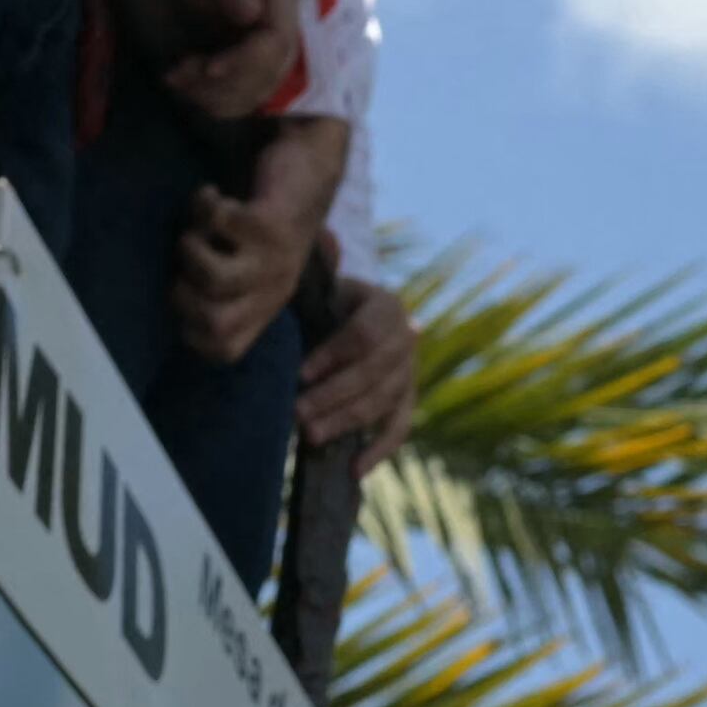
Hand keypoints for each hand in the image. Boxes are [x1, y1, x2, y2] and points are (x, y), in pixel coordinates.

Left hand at [159, 0, 303, 122]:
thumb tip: (249, 13)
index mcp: (281, 0)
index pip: (278, 42)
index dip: (248, 60)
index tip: (209, 68)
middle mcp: (285, 33)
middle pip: (270, 77)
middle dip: (224, 83)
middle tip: (179, 73)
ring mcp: (271, 58)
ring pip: (255, 96)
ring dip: (213, 95)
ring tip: (176, 78)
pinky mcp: (252, 76)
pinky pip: (240, 102)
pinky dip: (209, 100)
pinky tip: (183, 86)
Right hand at [172, 123, 342, 364]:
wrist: (311, 169)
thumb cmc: (265, 219)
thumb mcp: (249, 263)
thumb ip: (222, 285)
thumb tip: (170, 296)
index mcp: (265, 306)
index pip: (224, 350)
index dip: (190, 328)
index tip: (184, 288)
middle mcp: (273, 291)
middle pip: (216, 323)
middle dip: (182, 292)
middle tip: (188, 259)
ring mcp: (275, 260)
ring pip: (214, 279)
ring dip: (190, 247)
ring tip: (199, 227)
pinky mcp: (270, 225)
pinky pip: (218, 222)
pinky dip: (202, 204)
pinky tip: (212, 194)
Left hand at [297, 271, 417, 461]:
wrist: (342, 313)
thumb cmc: (321, 296)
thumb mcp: (319, 277)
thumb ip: (322, 261)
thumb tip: (326, 237)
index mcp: (387, 306)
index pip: (365, 336)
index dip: (333, 357)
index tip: (300, 374)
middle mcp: (406, 340)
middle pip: (375, 375)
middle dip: (335, 398)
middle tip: (298, 415)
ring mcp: (409, 373)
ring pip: (384, 403)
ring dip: (347, 422)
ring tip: (310, 437)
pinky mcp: (405, 401)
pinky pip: (399, 428)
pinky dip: (379, 450)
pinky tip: (355, 469)